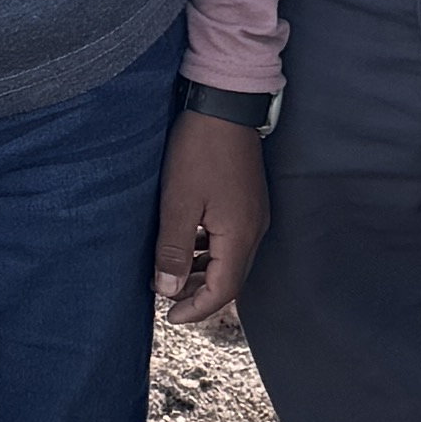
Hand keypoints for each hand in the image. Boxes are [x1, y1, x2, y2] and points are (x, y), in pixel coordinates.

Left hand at [155, 113, 267, 329]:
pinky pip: (230, 240)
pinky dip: (208, 251)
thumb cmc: (200, 150)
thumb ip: (174, 249)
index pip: (223, 290)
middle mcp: (254, 229)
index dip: (196, 308)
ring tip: (170, 274)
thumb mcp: (178, 202)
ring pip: (230, 259)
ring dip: (202, 272)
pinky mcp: (247, 202)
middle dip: (198, 293)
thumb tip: (169, 289)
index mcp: (240, 235)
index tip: (169, 317)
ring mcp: (253, 214)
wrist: (225, 104)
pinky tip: (186, 244)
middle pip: (230, 278)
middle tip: (166, 298)